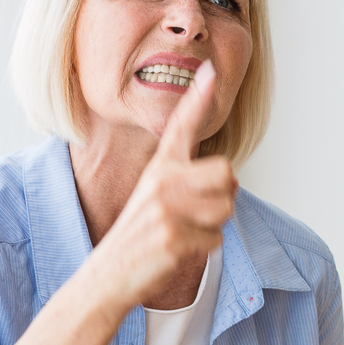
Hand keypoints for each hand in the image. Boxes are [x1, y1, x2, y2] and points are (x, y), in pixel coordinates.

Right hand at [90, 62, 236, 309]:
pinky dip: (203, 249)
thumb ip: (191, 183)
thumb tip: (234, 179)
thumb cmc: (141, 235)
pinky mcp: (173, 237)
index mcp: (160, 168)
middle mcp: (162, 182)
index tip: (210, 71)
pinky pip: (215, 240)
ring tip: (183, 233)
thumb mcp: (157, 198)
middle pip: (226, 174)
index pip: (182, 126)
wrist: (109, 273)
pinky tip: (178, 250)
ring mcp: (167, 210)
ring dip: (213, 227)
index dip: (198, 98)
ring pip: (226, 209)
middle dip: (223, 197)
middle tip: (197, 213)